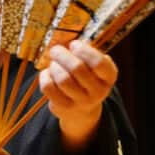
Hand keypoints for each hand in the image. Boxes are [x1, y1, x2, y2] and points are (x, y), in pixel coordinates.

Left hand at [38, 40, 117, 154]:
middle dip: (62, 54)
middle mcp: (98, 92)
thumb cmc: (86, 78)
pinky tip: (48, 74)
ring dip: (54, 66)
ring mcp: (82, 102)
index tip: (74, 45)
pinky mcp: (64, 107)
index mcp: (109, 77)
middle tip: (56, 50)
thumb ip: (86, 53)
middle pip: (77, 68)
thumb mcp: (93, 66)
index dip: (83, 50)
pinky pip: (49, 87)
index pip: (99, 63)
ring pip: (62, 78)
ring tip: (54, 64)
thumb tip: (69, 45)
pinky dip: (45, 76)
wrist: (82, 109)